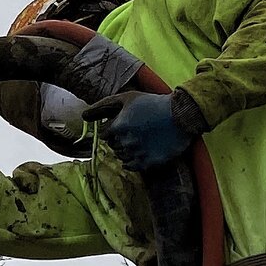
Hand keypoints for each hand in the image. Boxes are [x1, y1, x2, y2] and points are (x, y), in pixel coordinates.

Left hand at [86, 90, 205, 170]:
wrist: (181, 114)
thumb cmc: (153, 103)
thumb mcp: (127, 98)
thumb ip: (103, 106)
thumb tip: (83, 115)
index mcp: (117, 127)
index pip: (104, 135)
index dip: (112, 130)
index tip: (124, 126)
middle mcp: (125, 143)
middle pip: (113, 146)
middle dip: (119, 140)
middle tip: (133, 133)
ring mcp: (137, 154)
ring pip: (121, 157)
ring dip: (126, 150)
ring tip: (139, 141)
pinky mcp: (149, 162)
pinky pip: (132, 167)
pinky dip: (132, 162)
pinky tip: (139, 153)